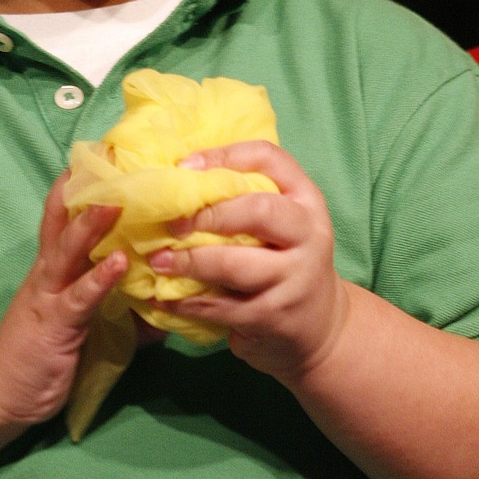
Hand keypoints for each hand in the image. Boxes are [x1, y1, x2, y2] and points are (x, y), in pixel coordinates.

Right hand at [0, 174, 127, 429]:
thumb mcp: (85, 326)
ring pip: (69, 250)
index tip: (108, 151)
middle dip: (89, 190)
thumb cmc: (42, 353)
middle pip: (65, 220)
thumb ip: (124, 309)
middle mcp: (50, 271)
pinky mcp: (55, 324)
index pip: (67, 215)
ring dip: (92, 225)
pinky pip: (79, 298)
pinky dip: (99, 279)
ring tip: (117, 202)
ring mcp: (50, 295)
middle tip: (113, 155)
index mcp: (56, 266)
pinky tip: (117, 263)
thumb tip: (168, 299)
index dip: (84, 185)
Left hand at [148, 141, 347, 384]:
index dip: (226, 156)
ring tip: (158, 260)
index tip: (184, 166)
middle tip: (172, 222)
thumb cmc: (283, 255)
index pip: (271, 159)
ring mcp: (295, 278)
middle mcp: (308, 234)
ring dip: (189, 262)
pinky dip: (187, 303)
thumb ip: (244, 194)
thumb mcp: (281, 218)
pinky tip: (162, 297)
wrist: (320, 322)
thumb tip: (179, 173)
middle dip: (209, 214)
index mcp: (306, 198)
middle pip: (258, 211)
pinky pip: (223, 308)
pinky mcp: (275, 316)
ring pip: (235, 265)